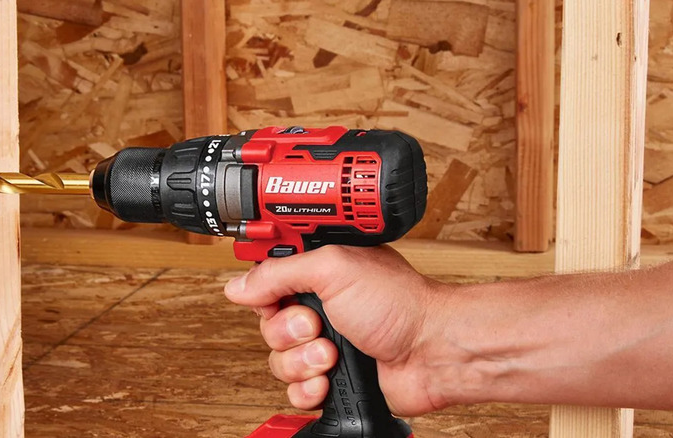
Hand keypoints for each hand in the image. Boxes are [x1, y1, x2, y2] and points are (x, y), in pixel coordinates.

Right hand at [224, 245, 448, 415]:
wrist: (432, 351)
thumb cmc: (400, 303)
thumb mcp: (333, 269)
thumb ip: (280, 273)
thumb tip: (239, 285)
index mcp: (318, 274)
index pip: (267, 281)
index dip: (262, 291)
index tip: (271, 298)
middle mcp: (319, 308)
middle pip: (267, 324)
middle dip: (287, 330)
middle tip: (316, 324)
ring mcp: (325, 344)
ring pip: (278, 360)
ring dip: (302, 360)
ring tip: (331, 353)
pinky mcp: (331, 378)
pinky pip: (294, 390)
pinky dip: (308, 389)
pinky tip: (329, 379)